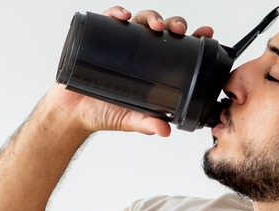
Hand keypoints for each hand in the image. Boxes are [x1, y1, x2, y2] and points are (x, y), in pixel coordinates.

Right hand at [46, 6, 213, 136]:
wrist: (73, 113)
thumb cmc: (104, 113)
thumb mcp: (130, 119)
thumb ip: (147, 123)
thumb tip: (164, 131)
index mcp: (153, 67)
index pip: (177, 49)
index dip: (192, 39)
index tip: (205, 34)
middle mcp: (139, 52)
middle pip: (162, 29)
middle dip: (174, 24)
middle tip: (179, 30)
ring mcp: (119, 43)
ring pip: (140, 20)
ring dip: (151, 16)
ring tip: (155, 25)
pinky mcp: (97, 37)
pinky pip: (109, 19)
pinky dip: (116, 13)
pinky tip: (123, 16)